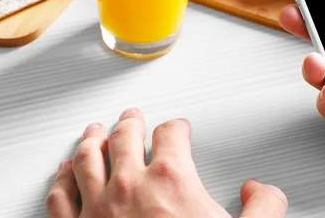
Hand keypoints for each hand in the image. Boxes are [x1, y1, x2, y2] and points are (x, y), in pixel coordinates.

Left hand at [46, 109, 286, 217]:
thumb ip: (263, 206)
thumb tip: (260, 191)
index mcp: (171, 180)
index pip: (171, 134)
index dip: (177, 126)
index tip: (178, 127)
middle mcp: (131, 186)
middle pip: (124, 136)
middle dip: (130, 122)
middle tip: (131, 116)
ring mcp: (99, 208)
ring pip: (87, 158)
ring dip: (91, 139)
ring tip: (94, 130)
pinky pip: (61, 197)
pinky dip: (61, 180)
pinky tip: (62, 173)